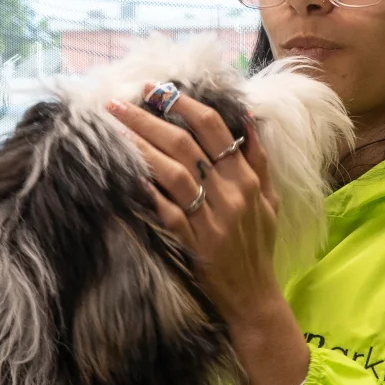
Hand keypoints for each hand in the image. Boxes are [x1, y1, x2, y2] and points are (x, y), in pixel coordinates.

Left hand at [105, 90, 309, 384]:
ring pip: (171, 172)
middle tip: (120, 103)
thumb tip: (248, 116)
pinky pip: (164, 209)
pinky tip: (124, 172)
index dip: (183, 104)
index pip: (214, 129)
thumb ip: (259, 158)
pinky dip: (145, 189)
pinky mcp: (192, 242)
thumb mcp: (270, 199)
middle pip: (185, 144)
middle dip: (150, 118)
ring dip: (140, 147)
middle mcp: (230, 194)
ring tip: (114, 129)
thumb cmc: (258, 244)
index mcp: (247, 179)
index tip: (156, 89)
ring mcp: (210, 219)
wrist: (253, 295)